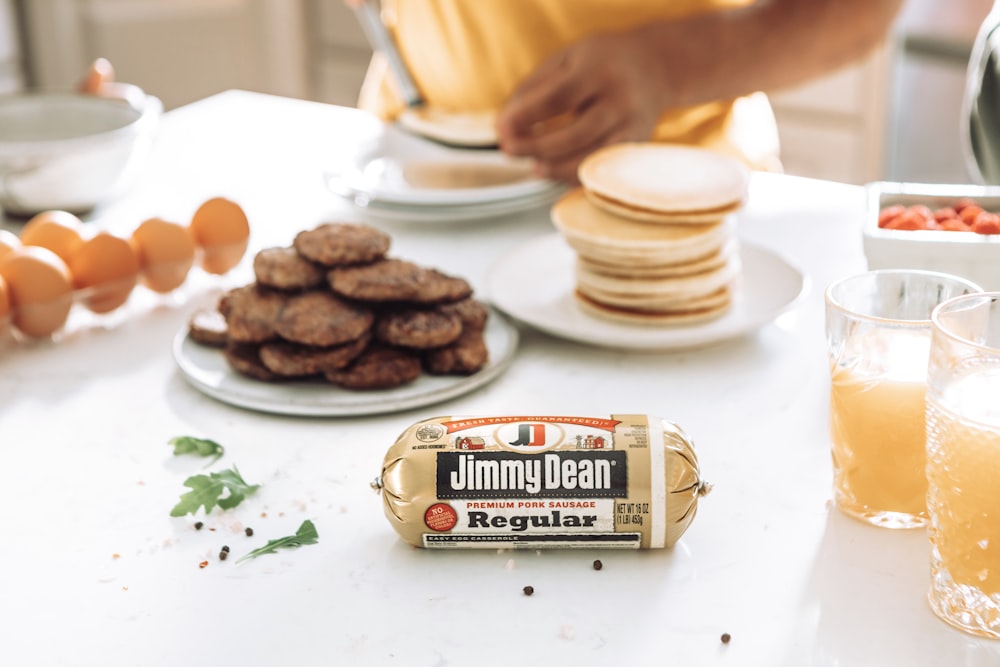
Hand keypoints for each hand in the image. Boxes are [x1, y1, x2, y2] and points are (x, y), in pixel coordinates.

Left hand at [496, 31, 663, 183]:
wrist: (656, 67)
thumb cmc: (600, 62)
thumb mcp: (566, 60)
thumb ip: (533, 89)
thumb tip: (503, 127)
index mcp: (599, 70)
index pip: (557, 99)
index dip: (526, 117)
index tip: (501, 129)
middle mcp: (621, 99)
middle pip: (573, 135)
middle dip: (535, 146)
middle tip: (509, 149)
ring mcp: (632, 126)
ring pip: (590, 159)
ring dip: (555, 168)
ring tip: (533, 167)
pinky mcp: (636, 146)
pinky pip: (602, 169)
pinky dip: (574, 175)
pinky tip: (555, 169)